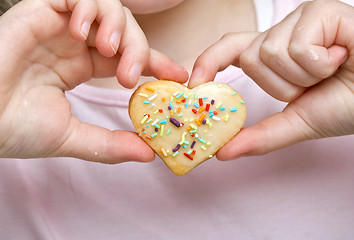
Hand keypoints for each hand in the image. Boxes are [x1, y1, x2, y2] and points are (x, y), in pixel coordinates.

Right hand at [0, 0, 187, 162]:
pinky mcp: (40, 10)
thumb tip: (148, 153)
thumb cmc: (11, 127)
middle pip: (126, 32)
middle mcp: (73, 44)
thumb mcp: (70, 137)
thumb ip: (109, 144)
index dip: (156, 63)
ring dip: (118, 27)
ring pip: (109, 9)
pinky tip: (83, 33)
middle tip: (129, 77)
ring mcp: (58, 26)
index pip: (129, 57)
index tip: (178, 76)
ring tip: (109, 53)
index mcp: (80, 67)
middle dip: (138, 49)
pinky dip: (90, 8)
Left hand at [188, 0, 353, 159]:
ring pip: (270, 53)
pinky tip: (341, 58)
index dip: (209, 62)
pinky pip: (295, 47)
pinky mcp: (320, 11)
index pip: (231, 49)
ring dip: (304, 76)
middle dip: (284, 85)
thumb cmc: (348, 104)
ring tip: (331, 70)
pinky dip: (319, 64)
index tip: (195, 83)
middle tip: (316, 83)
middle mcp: (283, 32)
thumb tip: (222, 153)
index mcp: (275, 54)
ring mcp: (300, 19)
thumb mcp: (296, 124)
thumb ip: (260, 137)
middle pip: (251, 58)